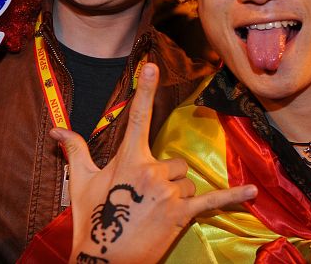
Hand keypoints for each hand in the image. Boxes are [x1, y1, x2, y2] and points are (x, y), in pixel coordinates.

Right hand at [50, 62, 256, 263]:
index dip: (145, 90)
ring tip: (157, 214)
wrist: (103, 260)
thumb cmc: (92, 221)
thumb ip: (75, 151)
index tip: (152, 66)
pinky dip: (234, 197)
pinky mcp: (182, 214)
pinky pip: (213, 201)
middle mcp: (152, 170)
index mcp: (128, 158)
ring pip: (188, 183)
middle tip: (146, 201)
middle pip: (174, 162)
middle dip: (166, 178)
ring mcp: (169, 192)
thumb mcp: (81, 184)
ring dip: (179, 195)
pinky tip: (254, 191)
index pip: (138, 117)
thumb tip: (56, 130)